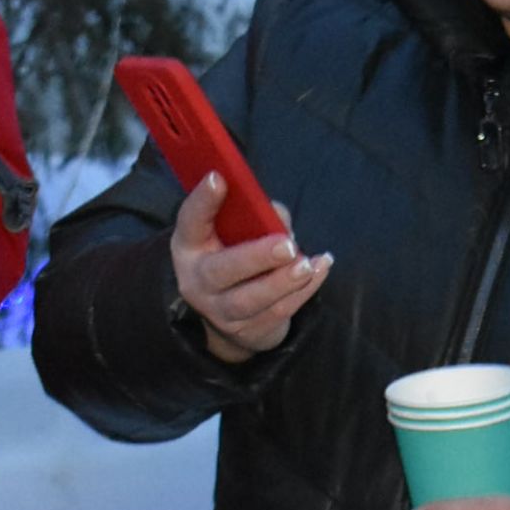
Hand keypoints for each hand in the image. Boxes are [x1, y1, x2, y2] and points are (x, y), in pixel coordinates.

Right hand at [169, 172, 331, 363]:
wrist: (228, 317)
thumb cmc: (232, 257)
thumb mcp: (229, 234)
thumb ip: (253, 217)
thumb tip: (279, 217)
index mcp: (190, 247)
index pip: (190, 221)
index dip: (202, 201)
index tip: (218, 178)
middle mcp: (199, 282)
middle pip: (223, 271)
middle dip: (256, 257)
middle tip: (286, 245)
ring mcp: (222, 312)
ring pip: (253, 299)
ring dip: (283, 281)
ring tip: (306, 265)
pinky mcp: (249, 331)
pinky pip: (278, 312)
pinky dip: (303, 291)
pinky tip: (319, 269)